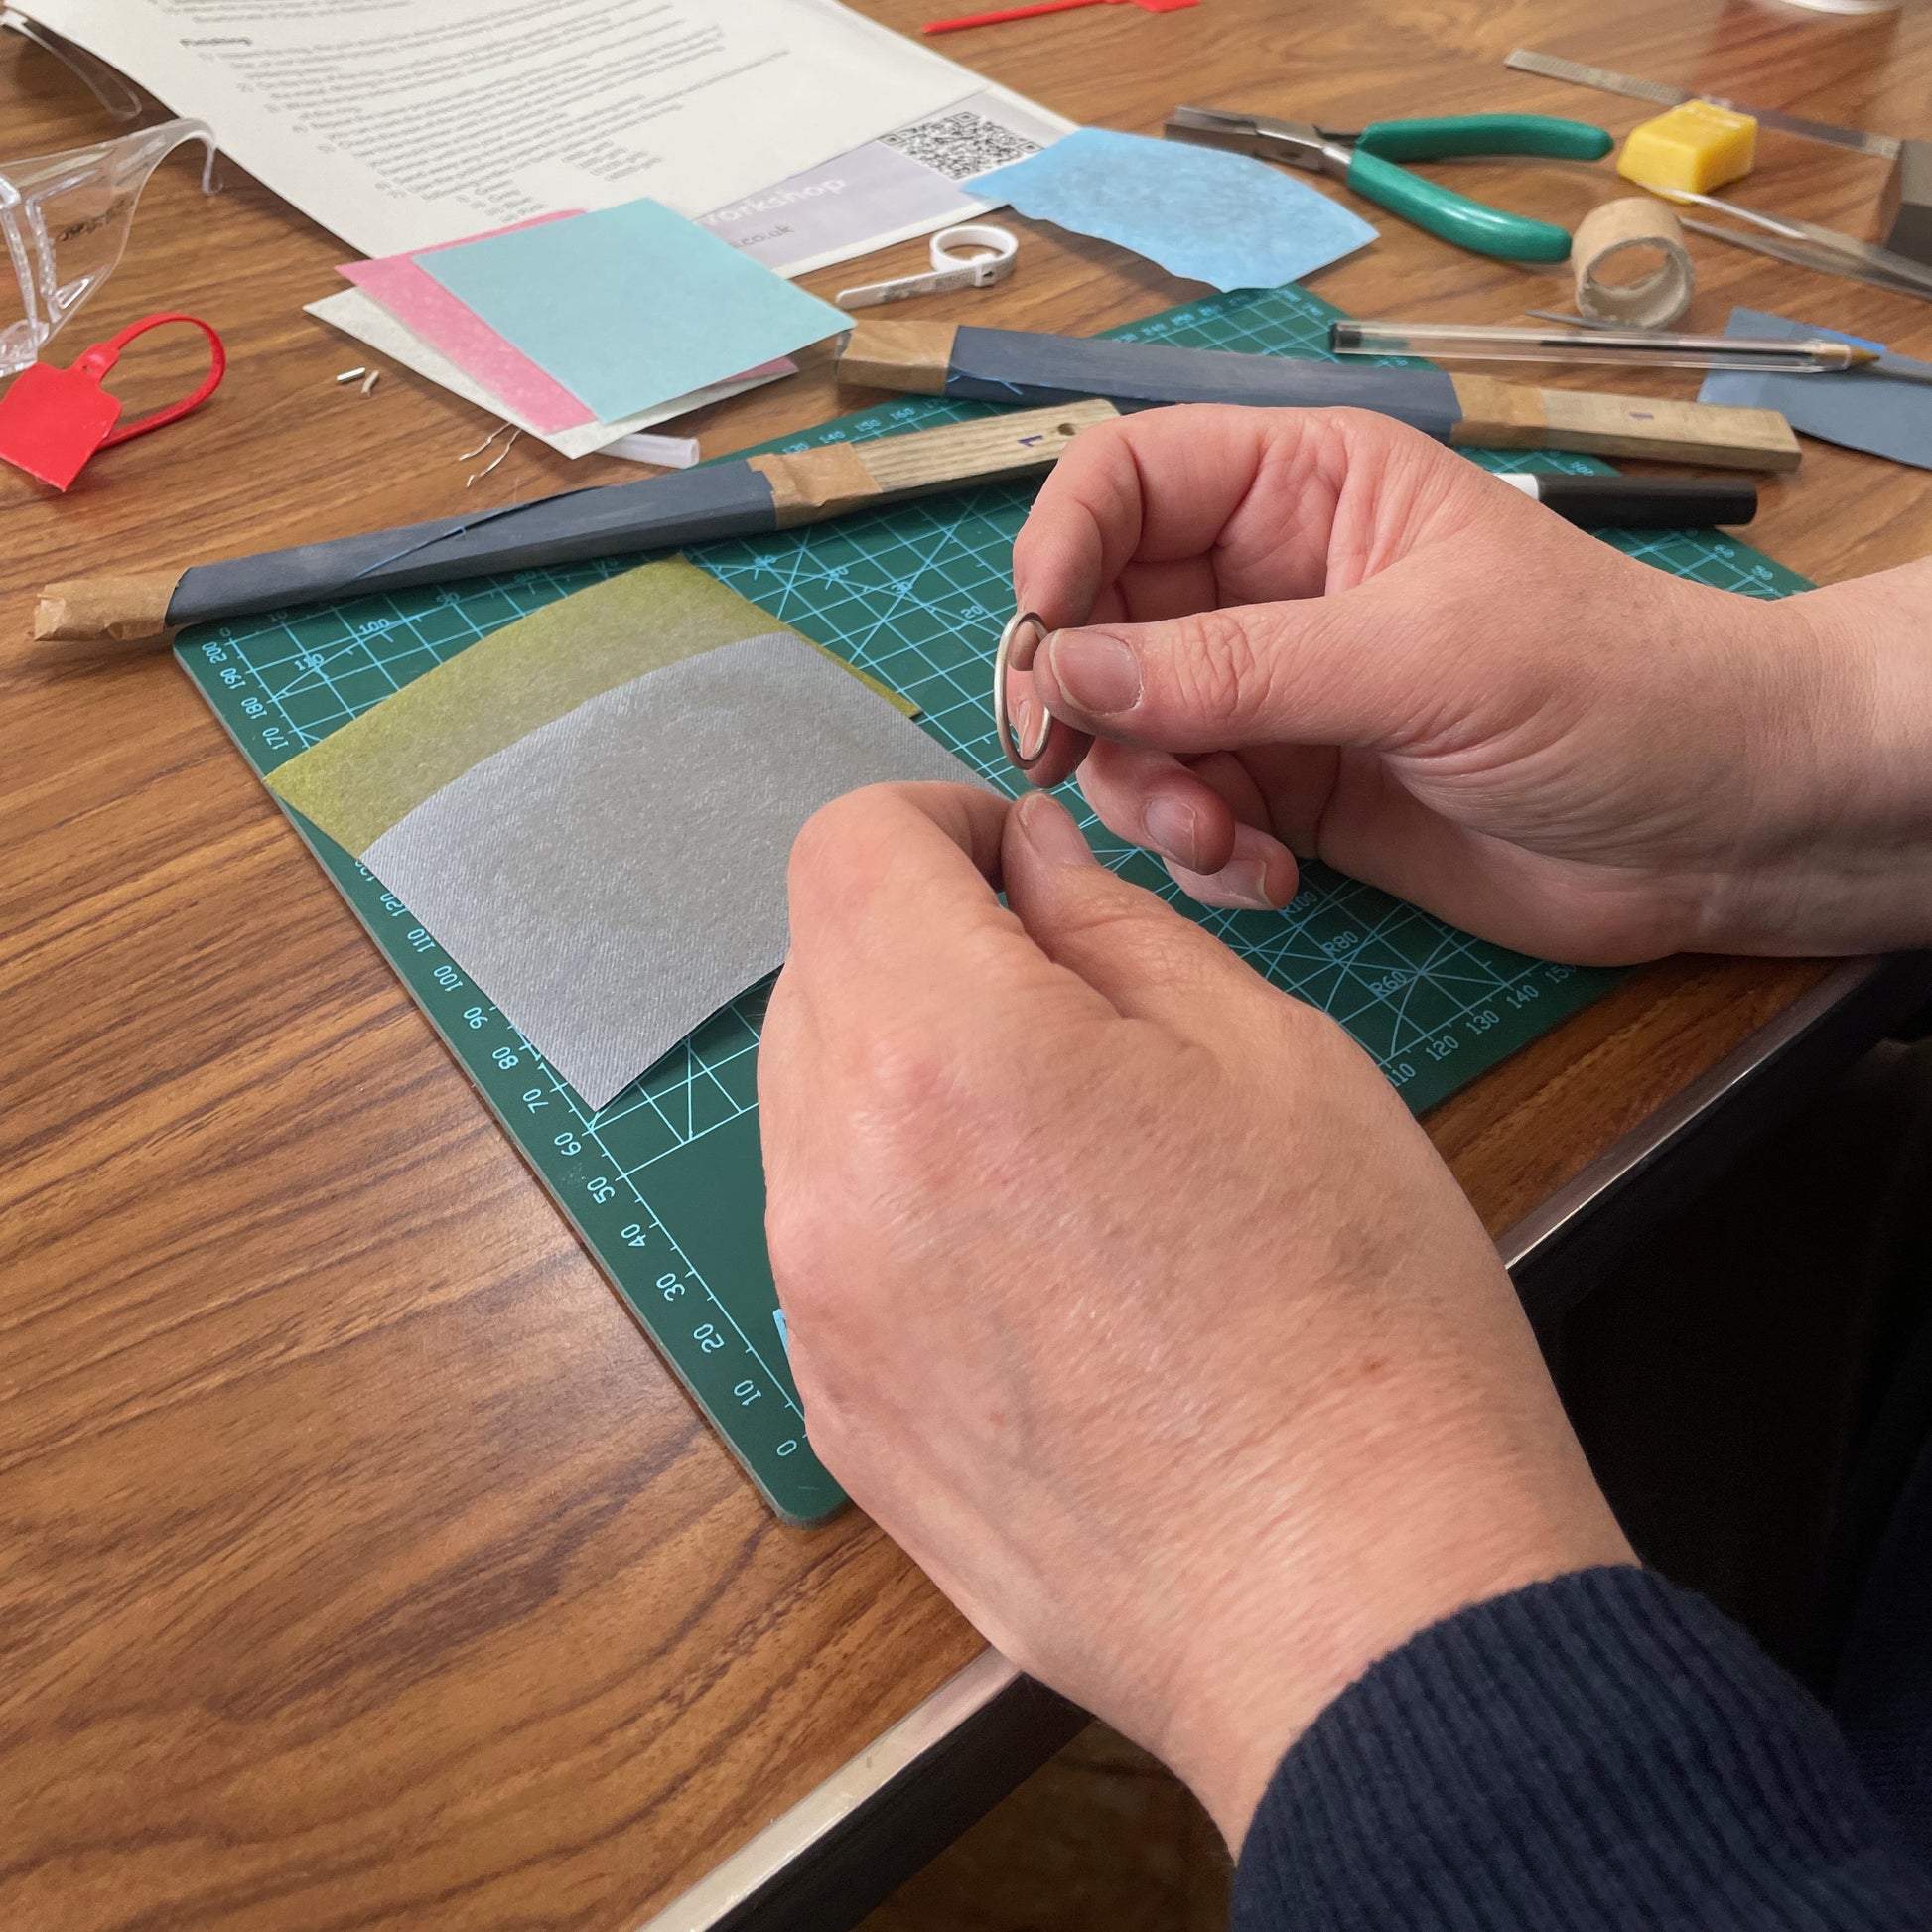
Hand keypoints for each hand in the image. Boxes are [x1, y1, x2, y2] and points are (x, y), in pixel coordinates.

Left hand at [760, 782, 1631, 1847]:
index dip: (935, 824)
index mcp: (940, 1053)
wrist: (1360, 1609)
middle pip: (818, 978)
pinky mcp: (839, 1421)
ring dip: (906, 1079)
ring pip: (813, 1114)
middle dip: (920, 947)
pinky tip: (1037, 1269)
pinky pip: (831, 1247)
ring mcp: (818, 1316)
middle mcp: (833, 1180)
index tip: (1012, 865)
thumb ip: (1112, 931)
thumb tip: (1028, 868)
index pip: (847, 850)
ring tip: (1061, 1148)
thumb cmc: (1354, 1320)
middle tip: (1063, 1003)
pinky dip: (901, 1206)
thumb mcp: (1269, 1056)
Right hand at [1010, 406, 1931, 960]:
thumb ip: (1234, 669)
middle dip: (1093, 706)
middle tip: (1087, 778)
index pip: (1130, 477)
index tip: (1041, 641)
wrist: (1713, 827)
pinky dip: (1204, 857)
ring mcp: (1274, 696)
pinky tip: (1271, 880)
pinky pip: (1187, 817)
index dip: (1064, 544)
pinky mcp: (1289, 795)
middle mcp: (1268, 586)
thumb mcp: (1418, 658)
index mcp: (1305, 490)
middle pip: (1104, 620)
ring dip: (1152, 798)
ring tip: (1224, 844)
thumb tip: (1064, 673)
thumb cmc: (1607, 689)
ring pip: (1132, 733)